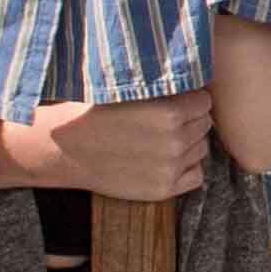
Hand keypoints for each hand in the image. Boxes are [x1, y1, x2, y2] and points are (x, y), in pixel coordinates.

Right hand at [44, 91, 209, 201]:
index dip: (191, 99)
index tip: (176, 101)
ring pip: (201, 149)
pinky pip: (196, 176)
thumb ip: (163, 88)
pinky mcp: (164, 189)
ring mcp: (171, 167)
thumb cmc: (93, 112)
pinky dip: (187, 168)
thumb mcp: (130, 89)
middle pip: (204, 125)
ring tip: (162, 140)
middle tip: (167, 121)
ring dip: (189, 143)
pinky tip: (165, 160)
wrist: (65, 149)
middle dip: (190, 120)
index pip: (205, 101)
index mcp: (170, 112)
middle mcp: (175, 141)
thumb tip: (193, 82)